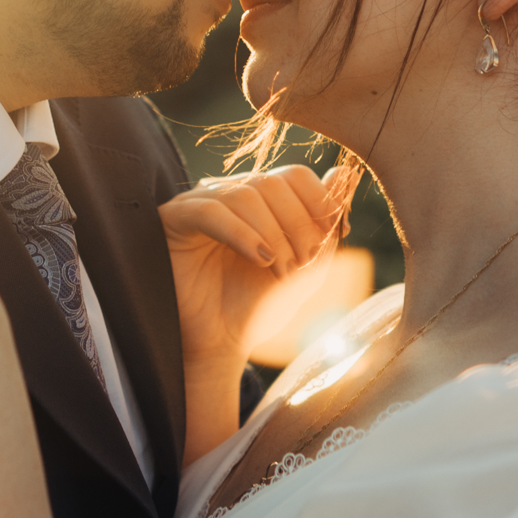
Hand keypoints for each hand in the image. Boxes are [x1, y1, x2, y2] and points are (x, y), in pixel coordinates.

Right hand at [159, 163, 353, 375]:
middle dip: (297, 225)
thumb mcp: (306, 265)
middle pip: (272, 182)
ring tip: (278, 270)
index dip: (318, 203)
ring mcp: (200, 202)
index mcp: (261, 199)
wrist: (221, 342)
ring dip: (272, 234)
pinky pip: (210, 211)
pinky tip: (259, 259)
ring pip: (245, 195)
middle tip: (301, 265)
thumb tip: (342, 174)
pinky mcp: (175, 218)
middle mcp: (230, 193)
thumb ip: (326, 223)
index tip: (329, 240)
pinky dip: (242, 233)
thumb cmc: (260, 305)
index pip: (294, 175)